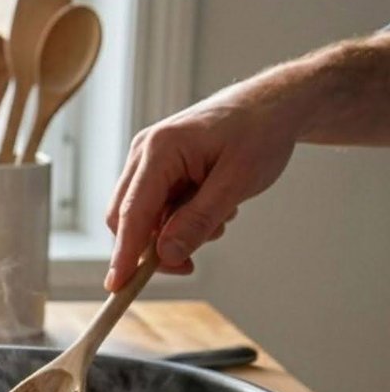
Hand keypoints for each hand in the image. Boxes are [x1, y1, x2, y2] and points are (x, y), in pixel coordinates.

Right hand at [104, 85, 301, 290]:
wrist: (273, 105)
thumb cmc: (260, 133)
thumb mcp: (237, 181)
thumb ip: (199, 220)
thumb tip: (167, 256)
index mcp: (160, 149)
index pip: (133, 212)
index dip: (124, 253)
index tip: (117, 286)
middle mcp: (144, 153)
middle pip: (127, 217)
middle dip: (154, 247)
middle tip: (190, 265)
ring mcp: (148, 160)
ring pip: (144, 216)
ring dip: (174, 231)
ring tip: (220, 217)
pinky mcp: (159, 168)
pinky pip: (157, 207)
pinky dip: (180, 219)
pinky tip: (213, 207)